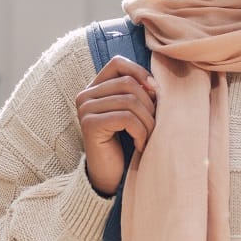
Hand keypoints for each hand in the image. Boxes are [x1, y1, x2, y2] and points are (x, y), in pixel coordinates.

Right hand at [76, 55, 156, 195]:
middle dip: (149, 104)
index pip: (118, 63)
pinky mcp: (90, 125)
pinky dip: (141, 132)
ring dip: (147, 121)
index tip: (156, 92)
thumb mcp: (133, 112)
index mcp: (95, 88)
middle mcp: (85, 95)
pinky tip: (141, 145)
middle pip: (128, 83)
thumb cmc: (126, 143)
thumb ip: (139, 92)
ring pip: (129, 101)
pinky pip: (126, 118)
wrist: (111, 177)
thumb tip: (154, 83)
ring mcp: (85, 109)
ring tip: (148, 137)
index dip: (140, 73)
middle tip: (154, 125)